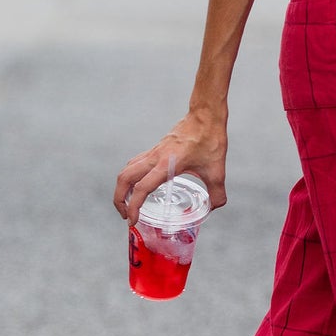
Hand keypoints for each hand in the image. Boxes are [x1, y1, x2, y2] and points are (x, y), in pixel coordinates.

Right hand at [113, 106, 227, 220]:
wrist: (206, 115)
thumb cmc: (210, 139)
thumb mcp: (217, 171)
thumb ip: (217, 193)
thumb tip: (214, 207)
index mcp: (166, 164)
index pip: (142, 188)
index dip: (133, 207)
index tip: (132, 220)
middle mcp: (155, 158)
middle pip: (124, 178)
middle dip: (119, 199)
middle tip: (125, 215)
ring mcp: (153, 152)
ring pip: (127, 170)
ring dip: (122, 187)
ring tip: (128, 203)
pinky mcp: (156, 149)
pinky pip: (135, 163)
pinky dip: (131, 176)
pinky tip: (141, 185)